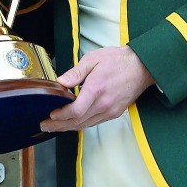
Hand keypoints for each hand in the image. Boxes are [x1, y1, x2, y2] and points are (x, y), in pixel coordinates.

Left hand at [40, 46, 155, 132]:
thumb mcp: (93, 59)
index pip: (76, 111)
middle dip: (59, 125)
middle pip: (78, 122)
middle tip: (45, 126)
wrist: (141, 67)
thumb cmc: (118, 60)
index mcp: (96, 89)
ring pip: (86, 125)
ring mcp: (110, 110)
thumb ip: (76, 72)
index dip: (61, 116)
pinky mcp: (115, 113)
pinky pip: (95, 122)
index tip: (51, 115)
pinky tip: (73, 122)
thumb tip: (60, 82)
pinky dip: (82, 124)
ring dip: (69, 127)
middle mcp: (103, 104)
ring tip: (55, 127)